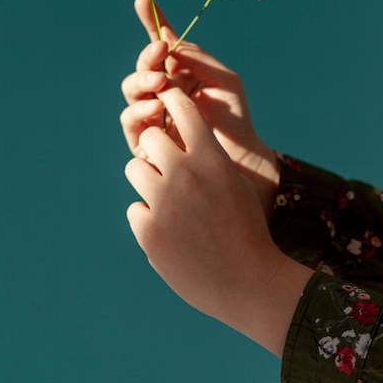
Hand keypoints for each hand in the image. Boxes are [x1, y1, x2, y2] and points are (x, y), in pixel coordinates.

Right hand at [120, 0, 278, 217]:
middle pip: (142, 66)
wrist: (239, 156)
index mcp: (180, 71)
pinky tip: (156, 108)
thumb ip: (197, 59)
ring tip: (160, 83)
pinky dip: (140, 111)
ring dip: (142, 81)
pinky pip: (131, 121)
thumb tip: (169, 44)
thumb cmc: (235, 116)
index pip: (160, 44)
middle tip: (161, 53)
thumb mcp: (225, 79)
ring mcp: (151, 114)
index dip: (151, 21)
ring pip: (131, 90)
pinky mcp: (143, 140)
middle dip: (148, 57)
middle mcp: (162, 90)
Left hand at [125, 82, 312, 355]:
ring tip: (165, 198)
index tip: (164, 99)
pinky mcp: (149, 232)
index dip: (171, 100)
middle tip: (164, 162)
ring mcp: (164, 203)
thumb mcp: (238, 184)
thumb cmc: (248, 229)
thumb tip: (182, 137)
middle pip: (150, 136)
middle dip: (155, 147)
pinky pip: (134, 208)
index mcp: (211, 158)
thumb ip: (210, 159)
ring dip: (147, 179)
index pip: (183, 109)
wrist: (249, 283)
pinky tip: (168, 232)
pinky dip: (147, 218)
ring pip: (134, 168)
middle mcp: (185, 174)